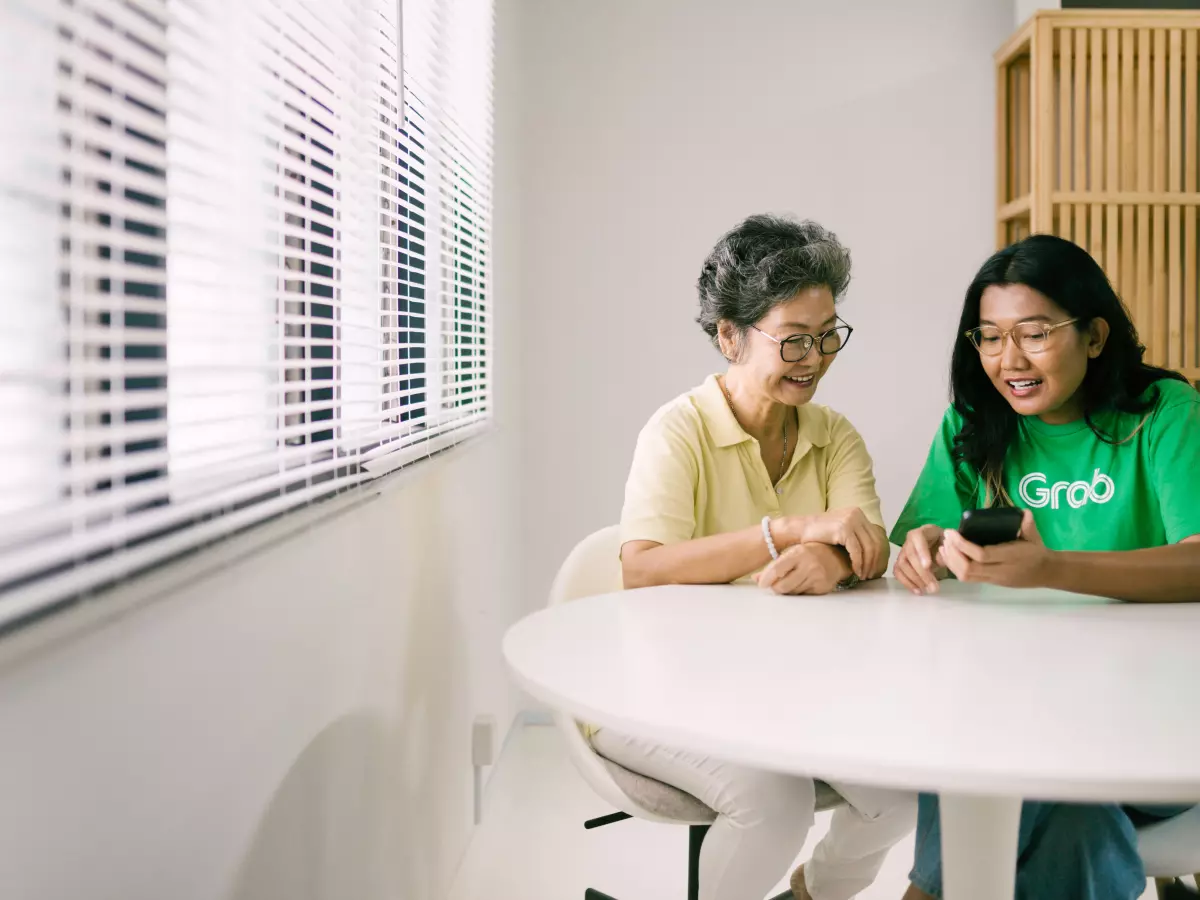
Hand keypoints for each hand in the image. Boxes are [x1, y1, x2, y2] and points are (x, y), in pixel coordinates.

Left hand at [755, 543, 845, 595]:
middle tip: (774, 585)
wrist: (837, 556)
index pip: (777, 569)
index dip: (766, 579)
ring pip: (792, 593)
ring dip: (787, 590)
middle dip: (775, 588)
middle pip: (783, 586)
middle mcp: (809, 565)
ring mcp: (817, 578)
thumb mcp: (792, 553)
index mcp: (798, 553)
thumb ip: (774, 566)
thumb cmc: (809, 553)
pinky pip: (803, 595)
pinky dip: (798, 592)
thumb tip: (756, 579)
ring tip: (791, 581)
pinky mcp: (822, 588)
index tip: (761, 584)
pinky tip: (802, 583)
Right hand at [791, 508, 885, 579]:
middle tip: (871, 575)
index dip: (879, 555)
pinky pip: (857, 550)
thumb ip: (855, 535)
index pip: (877, 536)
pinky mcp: (844, 529)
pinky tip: (856, 570)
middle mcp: (856, 514)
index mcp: (858, 513)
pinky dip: (858, 563)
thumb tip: (872, 552)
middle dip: (875, 562)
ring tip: (863, 575)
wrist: (800, 528)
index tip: (875, 568)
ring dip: (868, 564)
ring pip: (869, 547)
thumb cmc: (817, 533)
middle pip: (876, 542)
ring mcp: (851, 520)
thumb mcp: (840, 530)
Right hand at [894, 524, 947, 594]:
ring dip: (914, 580)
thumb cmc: (944, 543)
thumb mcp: (948, 544)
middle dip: (921, 573)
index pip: (917, 538)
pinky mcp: (900, 562)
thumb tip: (938, 561)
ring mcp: (903, 551)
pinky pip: (898, 572)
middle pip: (910, 555)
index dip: (921, 552)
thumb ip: (944, 552)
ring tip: (927, 590)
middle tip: (934, 587)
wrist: (938, 543)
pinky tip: (918, 591)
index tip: (928, 566)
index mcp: (922, 531)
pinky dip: (907, 583)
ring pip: (902, 565)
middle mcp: (909, 540)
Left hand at [937, 510, 1053, 587]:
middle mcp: (1000, 571)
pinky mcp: (990, 582)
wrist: (1046, 573)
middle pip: (969, 569)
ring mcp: (994, 579)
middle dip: (953, 553)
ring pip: (966, 576)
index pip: (982, 555)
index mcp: (1010, 557)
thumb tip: (1024, 512)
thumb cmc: (1037, 551)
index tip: (952, 532)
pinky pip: (968, 578)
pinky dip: (955, 567)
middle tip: (946, 538)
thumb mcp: (1035, 536)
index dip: (963, 545)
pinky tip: (950, 555)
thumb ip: (1028, 525)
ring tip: (945, 546)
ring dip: (951, 561)